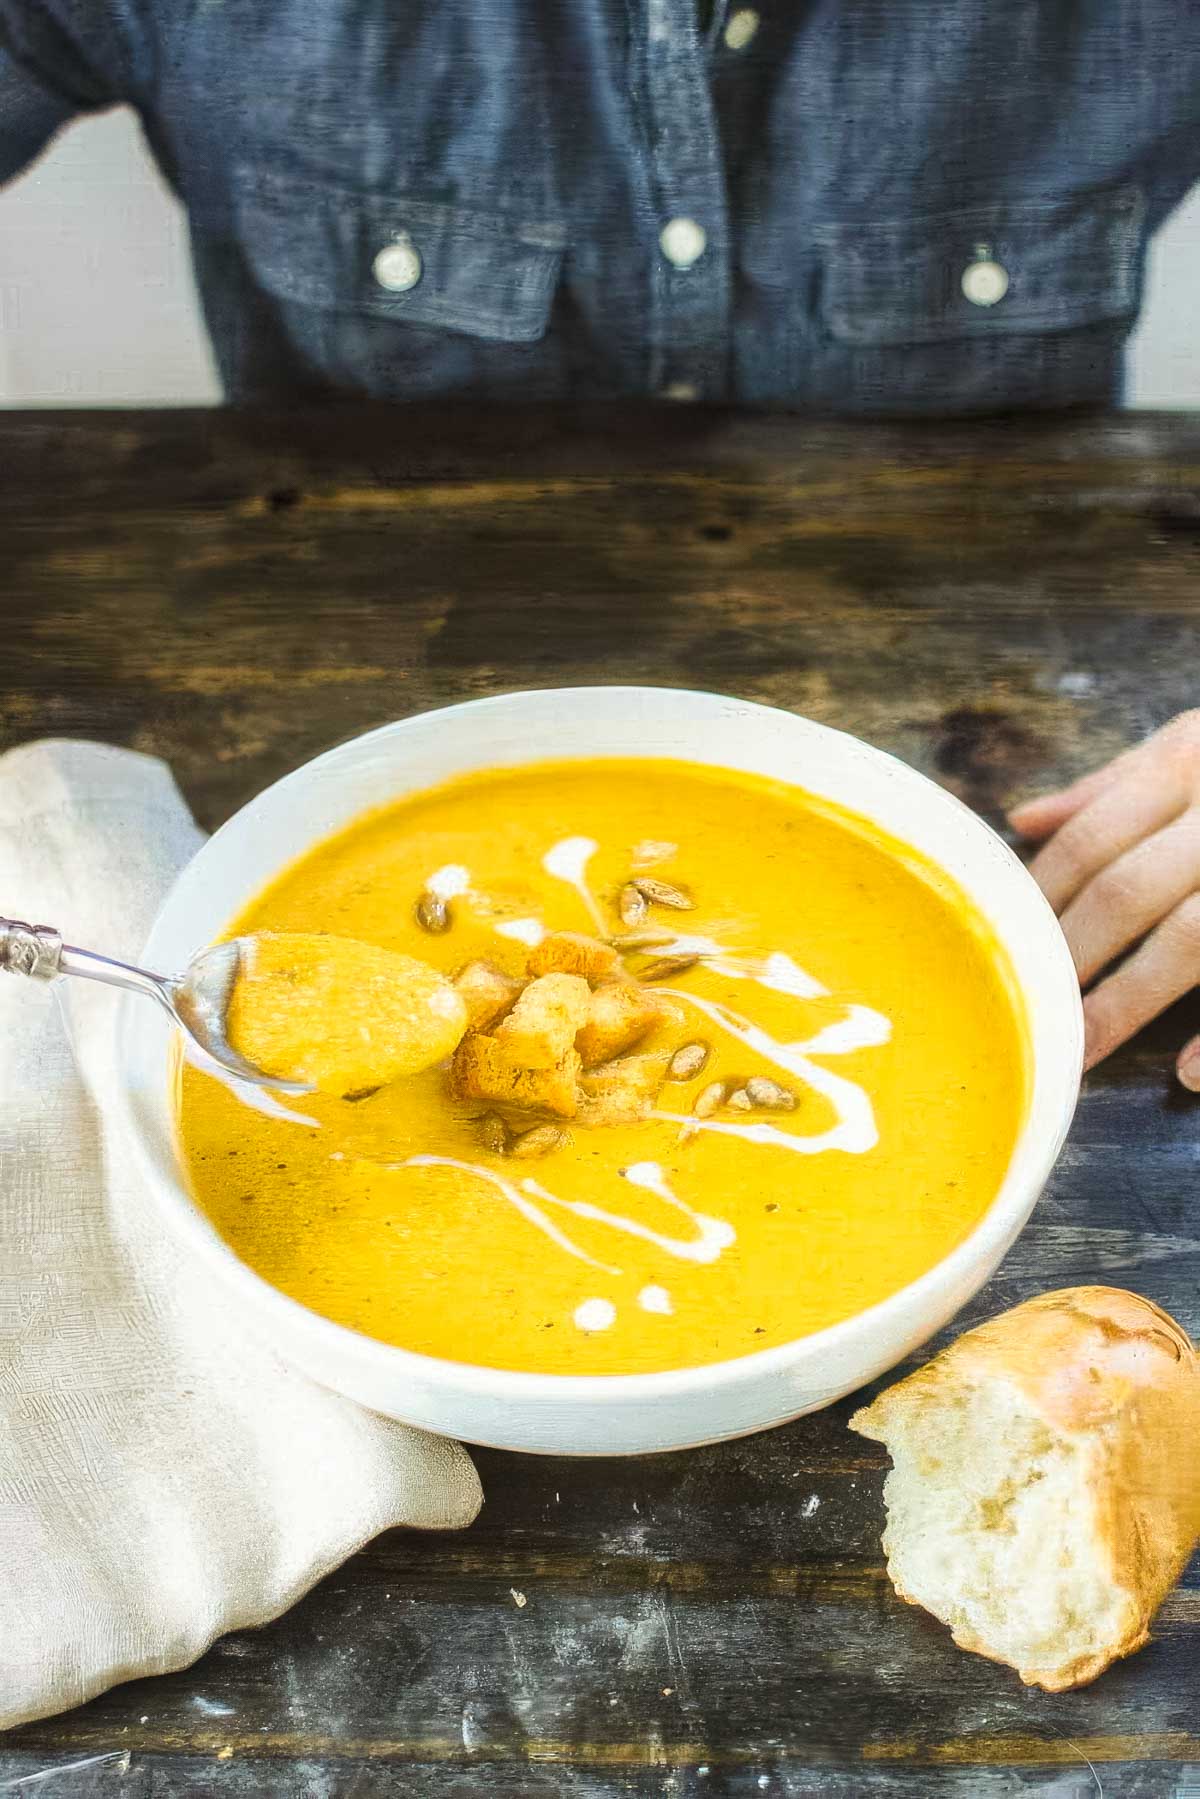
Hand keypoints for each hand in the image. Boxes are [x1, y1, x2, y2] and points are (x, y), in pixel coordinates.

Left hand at [1008, 711, 1199, 1086]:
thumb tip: (1025, 821)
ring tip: (1081, 1051)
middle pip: (1129, 892)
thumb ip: (1117, 784)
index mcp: (1192, 758)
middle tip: (1028, 1016)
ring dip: (1130, 1000)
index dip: (1041, 904)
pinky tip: (1188, 1071)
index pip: (1092, 841)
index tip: (1006, 952)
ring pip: (1193, 938)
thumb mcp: (1198, 740)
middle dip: (1071, 960)